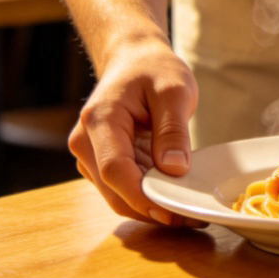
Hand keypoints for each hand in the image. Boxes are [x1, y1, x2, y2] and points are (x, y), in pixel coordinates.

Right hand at [68, 37, 201, 225]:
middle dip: (151, 209)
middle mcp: (86, 141)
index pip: (114, 169)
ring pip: (118, 196)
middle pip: (114, 190)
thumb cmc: (153, 69)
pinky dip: (148, 197)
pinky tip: (175, 198)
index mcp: (100, 119)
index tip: (171, 211)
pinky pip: (123, 189)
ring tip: (189, 212)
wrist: (134, 59)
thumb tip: (174, 170)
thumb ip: (173, 129)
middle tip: (192, 218)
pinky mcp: (102, 163)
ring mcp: (91, 155)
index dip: (141, 196)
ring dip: (151, 207)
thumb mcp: (174, 90)